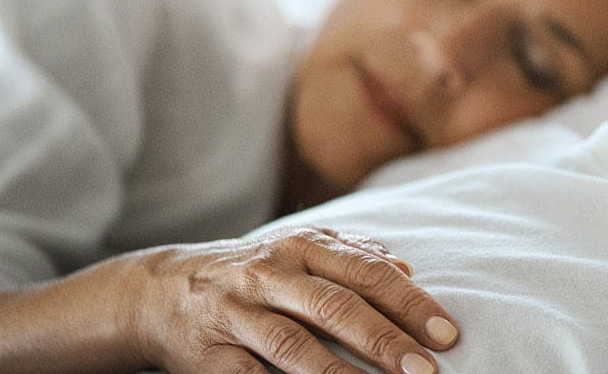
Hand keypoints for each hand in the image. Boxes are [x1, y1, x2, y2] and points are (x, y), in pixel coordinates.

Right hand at [122, 226, 457, 373]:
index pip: (366, 273)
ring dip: (340, 373)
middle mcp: (269, 275)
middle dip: (384, 339)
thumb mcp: (300, 252)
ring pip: (292, 344)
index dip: (410, 303)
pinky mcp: (207, 353)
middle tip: (425, 369)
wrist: (160, 289)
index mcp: (302, 247)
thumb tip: (407, 265)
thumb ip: (353, 257)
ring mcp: (236, 314)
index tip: (447, 332)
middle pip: (334, 306)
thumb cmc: (253, 273)